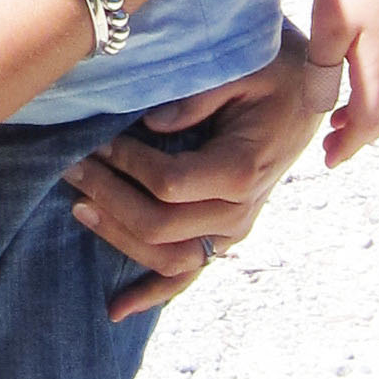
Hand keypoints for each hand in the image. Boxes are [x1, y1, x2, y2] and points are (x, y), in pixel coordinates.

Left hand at [62, 21, 333, 319]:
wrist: (306, 95)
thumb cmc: (273, 74)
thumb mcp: (242, 69)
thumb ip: (198, 96)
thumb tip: (151, 122)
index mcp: (242, 170)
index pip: (169, 184)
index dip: (125, 166)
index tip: (96, 141)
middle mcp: (239, 211)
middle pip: (161, 225)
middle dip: (109, 197)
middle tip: (72, 168)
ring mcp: (233, 231)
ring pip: (168, 257)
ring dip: (119, 238)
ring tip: (79, 207)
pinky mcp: (225, 237)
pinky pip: (189, 274)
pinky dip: (153, 294)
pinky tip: (117, 309)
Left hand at [305, 0, 378, 164]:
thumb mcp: (328, 28)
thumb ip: (323, 73)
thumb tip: (323, 110)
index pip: (368, 124)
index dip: (349, 146)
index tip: (329, 162)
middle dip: (361, 136)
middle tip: (335, 147)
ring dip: (370, 113)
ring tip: (342, 117)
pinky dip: (377, 90)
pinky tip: (357, 75)